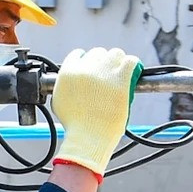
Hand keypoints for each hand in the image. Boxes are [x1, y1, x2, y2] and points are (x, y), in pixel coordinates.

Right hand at [50, 48, 140, 179]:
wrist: (88, 137)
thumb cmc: (75, 125)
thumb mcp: (59, 102)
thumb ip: (64, 85)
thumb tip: (70, 80)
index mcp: (68, 72)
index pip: (79, 55)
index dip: (86, 61)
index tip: (92, 68)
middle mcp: (86, 68)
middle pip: (98, 54)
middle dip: (103, 63)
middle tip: (107, 76)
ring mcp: (104, 72)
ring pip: (115, 54)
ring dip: (118, 63)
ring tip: (120, 73)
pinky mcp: (121, 79)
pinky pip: (130, 61)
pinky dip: (133, 65)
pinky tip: (133, 72)